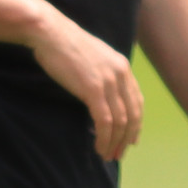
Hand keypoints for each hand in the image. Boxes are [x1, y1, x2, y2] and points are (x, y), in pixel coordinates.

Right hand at [32, 11, 144, 159]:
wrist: (50, 32)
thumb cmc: (64, 45)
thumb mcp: (93, 58)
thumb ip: (103, 74)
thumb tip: (102, 95)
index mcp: (123, 66)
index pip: (137, 101)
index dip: (136, 124)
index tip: (131, 140)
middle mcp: (121, 74)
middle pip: (132, 115)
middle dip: (127, 138)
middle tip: (118, 154)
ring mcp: (109, 82)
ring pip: (120, 121)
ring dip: (115, 142)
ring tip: (107, 155)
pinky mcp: (93, 89)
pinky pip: (105, 121)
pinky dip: (104, 138)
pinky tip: (99, 147)